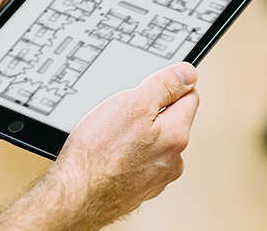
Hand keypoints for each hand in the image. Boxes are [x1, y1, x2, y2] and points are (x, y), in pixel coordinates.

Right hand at [0, 63, 198, 230]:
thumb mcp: (133, 103)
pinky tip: (110, 149)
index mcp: (176, 135)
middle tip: (124, 108)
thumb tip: (188, 73)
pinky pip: (140, 158)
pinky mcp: (140, 186)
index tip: (153, 83)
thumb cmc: (100, 151)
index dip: (171, 84)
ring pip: (154, 140)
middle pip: (172, 119)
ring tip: (112, 131)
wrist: (76, 193)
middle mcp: (173, 159)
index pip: (190, 97)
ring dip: (139, 131)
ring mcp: (157, 176)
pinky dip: (129, 151)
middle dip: (152, 109)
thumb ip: (164, 85)